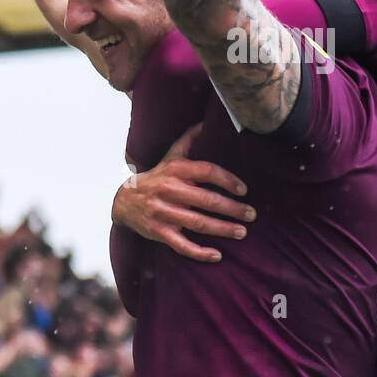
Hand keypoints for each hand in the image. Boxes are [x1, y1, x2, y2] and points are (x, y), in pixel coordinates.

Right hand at [112, 124, 254, 262]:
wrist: (124, 200)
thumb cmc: (157, 177)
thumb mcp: (171, 156)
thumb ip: (189, 140)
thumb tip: (207, 121)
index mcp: (175, 170)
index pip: (206, 171)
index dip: (227, 180)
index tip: (244, 189)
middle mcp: (169, 190)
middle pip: (205, 200)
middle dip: (231, 208)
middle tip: (251, 214)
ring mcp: (163, 213)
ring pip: (197, 223)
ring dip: (222, 229)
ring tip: (242, 232)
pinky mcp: (158, 232)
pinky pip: (181, 245)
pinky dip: (199, 252)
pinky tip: (217, 255)